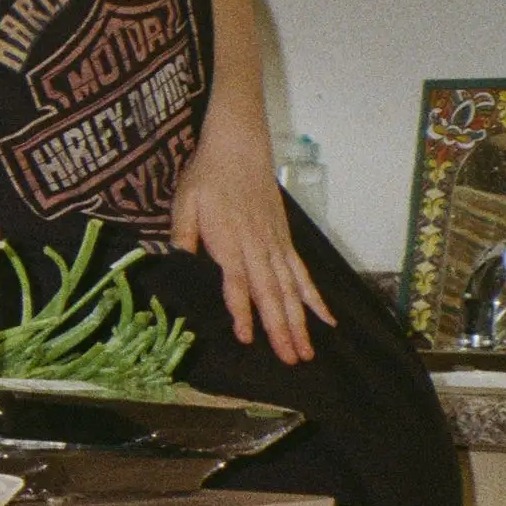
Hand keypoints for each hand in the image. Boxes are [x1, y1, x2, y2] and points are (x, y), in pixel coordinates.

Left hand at [170, 119, 333, 363]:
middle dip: (281, 328)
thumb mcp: (183, 203)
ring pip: (291, 289)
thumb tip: (179, 262)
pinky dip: (314, 297)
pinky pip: (303, 273)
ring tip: (307, 351)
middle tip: (291, 359)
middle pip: (271, 294)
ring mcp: (276, 245)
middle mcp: (257, 248)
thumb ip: (183, 235)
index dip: (242, 311)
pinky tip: (327, 319)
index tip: (246, 337)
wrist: (239, 146)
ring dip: (300, 322)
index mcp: (229, 242)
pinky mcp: (285, 240)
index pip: (237, 283)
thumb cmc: (206, 176)